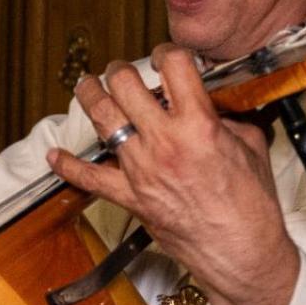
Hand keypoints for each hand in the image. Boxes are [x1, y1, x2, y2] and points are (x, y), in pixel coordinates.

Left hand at [45, 46, 297, 304]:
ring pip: (102, 119)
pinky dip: (68, 165)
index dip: (167, 52)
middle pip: (125, 85)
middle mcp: (165, 143)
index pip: (174, 66)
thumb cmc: (251, 207)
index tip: (165, 55)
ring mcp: (142, 169)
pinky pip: (88, 178)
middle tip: (119, 70)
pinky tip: (55, 155)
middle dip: (119, 70)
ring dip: (90, 97)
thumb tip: (210, 107)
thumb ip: (225, 119)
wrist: (242, 252)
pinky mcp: (130, 196)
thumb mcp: (250, 146)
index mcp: (199, 126)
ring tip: (87, 87)